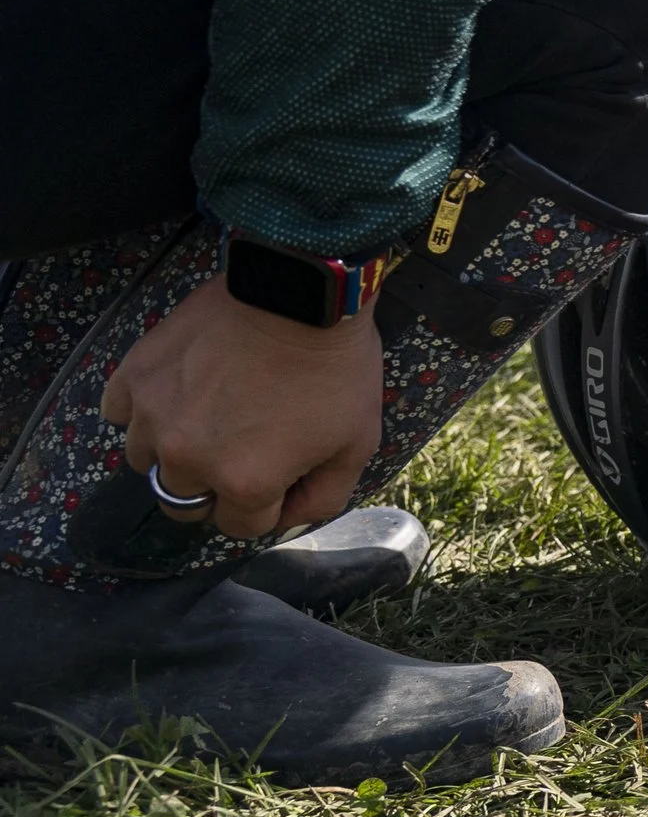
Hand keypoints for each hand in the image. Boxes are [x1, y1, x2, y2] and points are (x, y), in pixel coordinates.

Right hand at [100, 278, 383, 539]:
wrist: (300, 290)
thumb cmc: (335, 365)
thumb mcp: (357, 443)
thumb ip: (324, 496)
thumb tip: (289, 517)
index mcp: (243, 482)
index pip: (241, 526)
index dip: (268, 503)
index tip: (283, 471)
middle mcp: (187, 459)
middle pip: (188, 503)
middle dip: (217, 485)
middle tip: (246, 443)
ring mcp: (153, 417)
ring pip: (149, 462)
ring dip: (176, 450)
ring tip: (213, 412)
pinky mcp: (133, 377)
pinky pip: (120, 414)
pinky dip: (144, 410)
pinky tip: (179, 391)